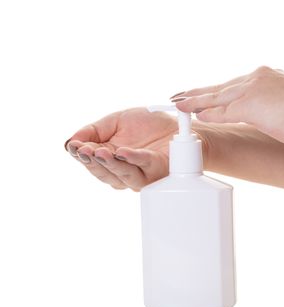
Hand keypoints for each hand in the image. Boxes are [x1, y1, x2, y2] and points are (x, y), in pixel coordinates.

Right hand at [64, 108, 180, 190]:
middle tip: (83, 150)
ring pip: (122, 174)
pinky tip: (122, 152)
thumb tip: (71, 141)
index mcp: (110, 158)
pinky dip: (132, 159)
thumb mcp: (116, 121)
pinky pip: (144, 165)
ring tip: (98, 152)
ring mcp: (140, 174)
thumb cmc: (148, 125)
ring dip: (109, 163)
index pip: (90, 160)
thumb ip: (94, 131)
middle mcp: (123, 170)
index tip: (73, 146)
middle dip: (92, 161)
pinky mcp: (157, 169)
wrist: (177, 124)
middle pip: (103, 172)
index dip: (80, 154)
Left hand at [173, 66, 283, 146]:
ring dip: (195, 101)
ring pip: (216, 96)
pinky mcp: (250, 105)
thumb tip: (272, 110)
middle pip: (220, 87)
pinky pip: (222, 111)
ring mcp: (252, 90)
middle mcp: (257, 78)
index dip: (217, 90)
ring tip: (177, 103)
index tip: (206, 93)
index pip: (235, 84)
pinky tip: (194, 115)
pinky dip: (207, 113)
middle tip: (179, 95)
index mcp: (267, 77)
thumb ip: (277, 103)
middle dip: (198, 92)